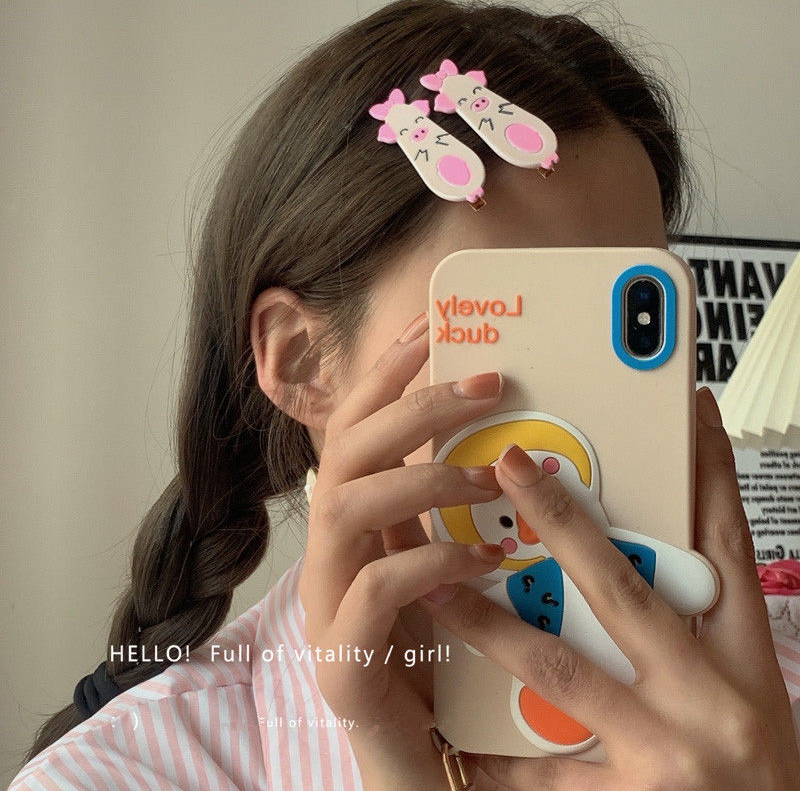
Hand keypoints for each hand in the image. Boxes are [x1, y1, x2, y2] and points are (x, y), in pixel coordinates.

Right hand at [298, 310, 508, 789]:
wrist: (419, 751)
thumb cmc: (440, 647)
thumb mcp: (447, 560)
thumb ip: (454, 509)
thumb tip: (510, 442)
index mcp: (353, 523)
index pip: (356, 426)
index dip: (388, 372)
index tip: (432, 327)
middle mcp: (328, 552)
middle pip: (346, 451)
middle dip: (413, 407)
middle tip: (484, 384)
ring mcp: (325, 604)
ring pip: (347, 506)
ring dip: (425, 479)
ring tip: (493, 476)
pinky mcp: (340, 659)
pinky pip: (374, 590)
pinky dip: (433, 563)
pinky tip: (486, 561)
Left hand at [419, 386, 799, 789]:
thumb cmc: (754, 774)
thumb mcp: (744, 689)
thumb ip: (694, 626)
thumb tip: (647, 552)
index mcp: (744, 660)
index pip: (727, 547)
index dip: (708, 475)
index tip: (687, 415)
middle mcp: (710, 698)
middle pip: (624, 587)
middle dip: (562, 521)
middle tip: (509, 468)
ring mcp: (667, 751)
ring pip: (559, 667)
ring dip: (489, 622)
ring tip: (432, 588)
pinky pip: (544, 770)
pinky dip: (496, 747)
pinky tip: (447, 723)